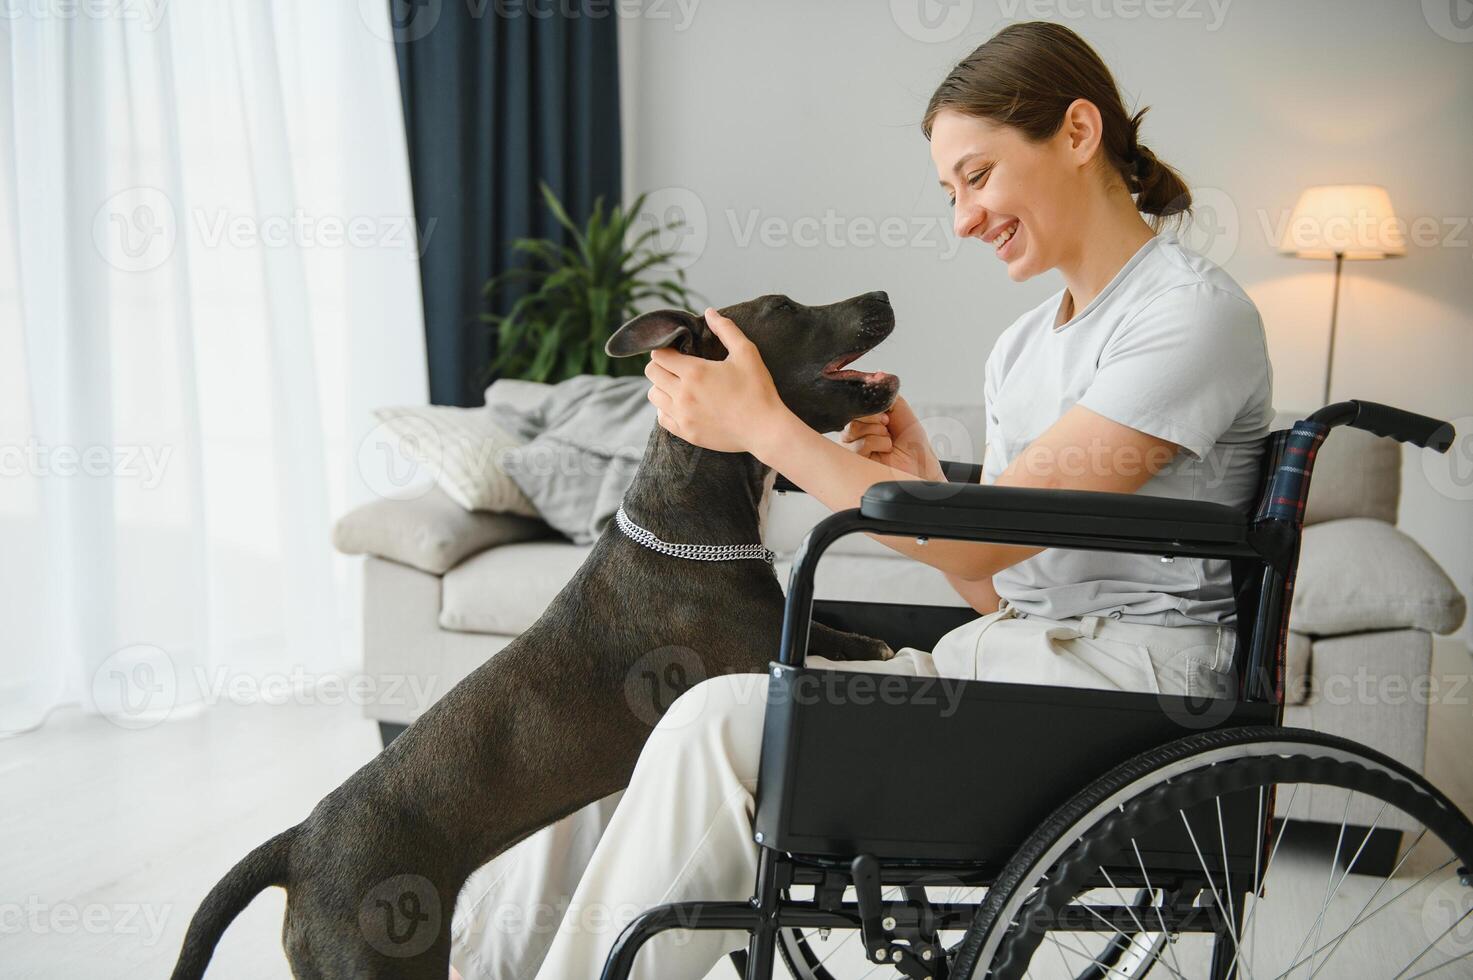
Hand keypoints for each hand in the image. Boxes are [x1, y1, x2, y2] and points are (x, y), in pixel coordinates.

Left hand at [645, 308, 793, 455]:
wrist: (765, 429)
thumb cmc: (758, 389)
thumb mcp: (746, 353)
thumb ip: (726, 329)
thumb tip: (709, 312)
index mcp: (695, 372)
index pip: (659, 355)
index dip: (666, 349)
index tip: (677, 350)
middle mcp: (683, 394)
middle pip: (651, 373)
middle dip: (660, 365)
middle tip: (676, 365)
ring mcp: (683, 415)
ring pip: (653, 395)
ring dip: (661, 386)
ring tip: (678, 384)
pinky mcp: (686, 432)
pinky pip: (661, 418)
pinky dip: (665, 408)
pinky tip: (680, 404)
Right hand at [840, 395, 942, 479]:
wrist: (922, 468)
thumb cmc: (913, 445)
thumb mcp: (901, 411)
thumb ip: (887, 394)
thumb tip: (879, 373)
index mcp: (865, 421)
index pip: (855, 404)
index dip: (871, 407)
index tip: (888, 415)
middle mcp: (855, 434)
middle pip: (851, 415)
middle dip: (874, 419)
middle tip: (888, 426)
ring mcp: (852, 449)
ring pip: (851, 429)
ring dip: (877, 432)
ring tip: (888, 441)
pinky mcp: (854, 463)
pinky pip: (857, 444)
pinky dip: (877, 443)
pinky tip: (885, 450)